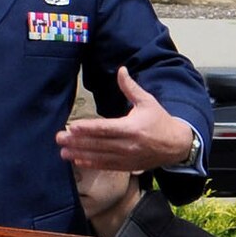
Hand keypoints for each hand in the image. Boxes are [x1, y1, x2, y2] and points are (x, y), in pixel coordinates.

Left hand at [55, 68, 196, 171]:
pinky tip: (78, 161)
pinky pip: (107, 166)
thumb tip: (121, 70)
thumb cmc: (159, 120)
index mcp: (132, 127)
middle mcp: (128, 144)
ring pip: (100, 156)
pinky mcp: (128, 166)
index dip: (88, 128)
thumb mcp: (147, 101)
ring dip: (80, 154)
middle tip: (59, 139)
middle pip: (99, 144)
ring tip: (63, 152)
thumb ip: (131, 88)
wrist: (176, 145)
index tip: (72, 127)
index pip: (106, 128)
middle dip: (77, 142)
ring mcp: (127, 157)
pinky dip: (92, 164)